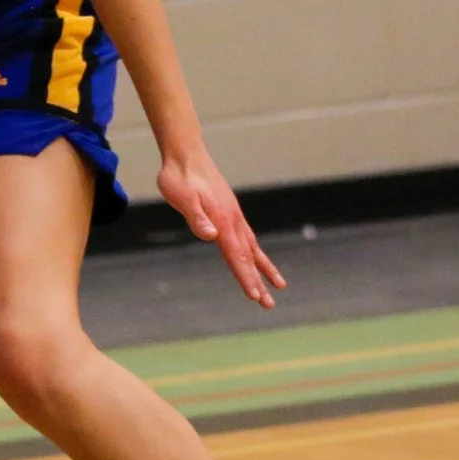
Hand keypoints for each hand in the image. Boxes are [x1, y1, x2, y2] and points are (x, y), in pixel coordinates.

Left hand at [158, 149, 283, 307]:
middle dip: (258, 281)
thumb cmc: (179, 177)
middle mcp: (233, 220)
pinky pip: (246, 237)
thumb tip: (211, 236)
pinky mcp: (229, 211)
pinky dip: (254, 252)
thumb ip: (196, 217)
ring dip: (263, 268)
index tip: (256, 296)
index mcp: (223, 221)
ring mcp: (233, 216)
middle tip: (269, 305)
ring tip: (279, 285)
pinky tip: (255, 258)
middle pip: (248, 256)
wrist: (186, 154)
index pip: (236, 255)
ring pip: (252, 248)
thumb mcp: (182, 197)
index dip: (245, 277)